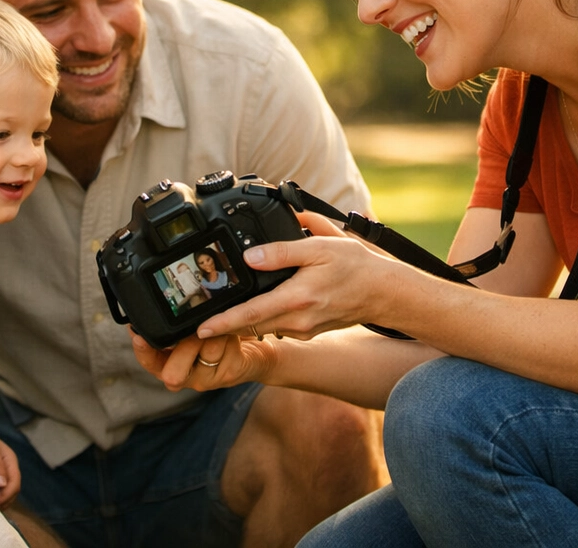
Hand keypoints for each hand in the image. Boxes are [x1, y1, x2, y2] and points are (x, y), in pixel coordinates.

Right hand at [131, 328, 277, 392]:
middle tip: (196, 329)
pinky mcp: (230, 373)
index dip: (143, 352)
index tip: (137, 335)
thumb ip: (178, 325)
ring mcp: (209, 378)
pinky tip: (234, 331)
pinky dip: (229, 333)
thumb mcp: (195, 330)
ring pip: (204, 351)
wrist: (257, 354)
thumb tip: (163, 303)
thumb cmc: (220, 338)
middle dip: (184, 345)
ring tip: (221, 322)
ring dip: (213, 330)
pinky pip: (225, 349)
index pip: (151, 364)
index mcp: (174, 363)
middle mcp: (188, 376)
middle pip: (172, 373)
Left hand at [193, 220, 396, 341]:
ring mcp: (303, 329)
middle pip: (250, 326)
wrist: (383, 292)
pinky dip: (260, 320)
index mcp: (297, 299)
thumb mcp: (318, 247)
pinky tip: (250, 309)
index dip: (222, 323)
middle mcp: (297, 321)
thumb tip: (251, 256)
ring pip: (262, 327)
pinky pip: (277, 326)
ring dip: (239, 325)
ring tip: (215, 317)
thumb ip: (282, 251)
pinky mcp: (308, 330)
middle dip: (222, 327)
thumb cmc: (353, 266)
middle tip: (195, 323)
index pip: (250, 315)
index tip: (200, 329)